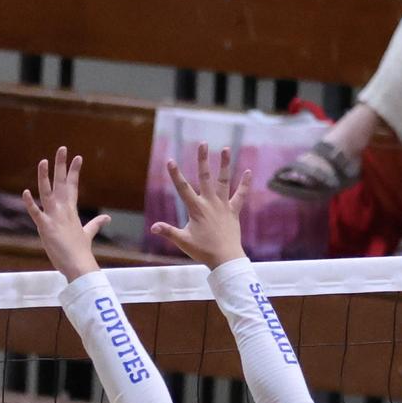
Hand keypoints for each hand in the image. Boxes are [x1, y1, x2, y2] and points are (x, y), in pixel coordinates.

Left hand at [21, 146, 111, 281]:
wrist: (79, 266)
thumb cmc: (81, 252)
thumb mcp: (87, 234)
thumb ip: (95, 224)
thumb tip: (108, 218)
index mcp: (71, 210)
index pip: (72, 186)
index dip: (74, 171)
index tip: (77, 157)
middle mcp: (63, 210)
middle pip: (61, 183)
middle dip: (62, 165)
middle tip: (62, 148)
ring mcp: (54, 217)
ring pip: (47, 192)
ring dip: (45, 176)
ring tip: (43, 161)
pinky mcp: (45, 227)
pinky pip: (36, 213)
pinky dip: (30, 203)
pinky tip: (24, 192)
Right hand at [147, 142, 250, 269]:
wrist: (225, 258)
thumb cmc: (203, 251)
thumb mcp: (183, 241)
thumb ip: (168, 231)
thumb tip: (153, 227)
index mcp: (196, 209)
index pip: (183, 189)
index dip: (176, 174)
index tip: (171, 160)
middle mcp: (210, 203)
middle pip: (205, 177)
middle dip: (202, 160)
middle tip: (202, 144)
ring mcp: (223, 205)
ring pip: (224, 181)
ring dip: (225, 164)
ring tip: (225, 148)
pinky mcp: (233, 211)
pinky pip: (240, 195)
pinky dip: (245, 184)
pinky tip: (248, 172)